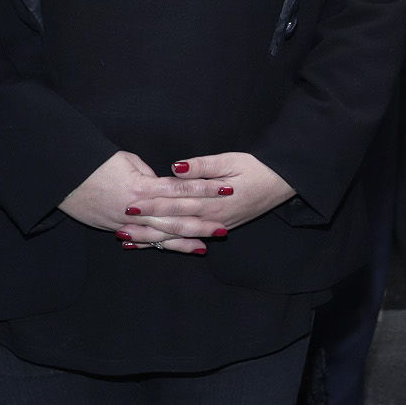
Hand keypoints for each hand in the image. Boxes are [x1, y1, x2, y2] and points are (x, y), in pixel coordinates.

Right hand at [58, 151, 232, 253]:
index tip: (225, 189)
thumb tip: (167, 183)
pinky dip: (160, 245)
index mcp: (142, 186)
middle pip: (175, 217)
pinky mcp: (113, 228)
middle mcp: (136, 208)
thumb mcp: (128, 161)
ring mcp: (124, 221)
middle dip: (201, 223)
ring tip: (207, 245)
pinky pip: (142, 239)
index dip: (205, 189)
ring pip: (161, 234)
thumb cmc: (95, 162)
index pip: (181, 188)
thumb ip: (151, 175)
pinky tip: (177, 249)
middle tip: (223, 228)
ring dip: (185, 240)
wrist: (61, 176)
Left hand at [127, 151, 296, 254]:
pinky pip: (192, 239)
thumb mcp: (231, 160)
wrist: (285, 182)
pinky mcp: (222, 228)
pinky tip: (156, 244)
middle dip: (146, 224)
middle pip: (173, 223)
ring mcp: (218, 225)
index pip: (175, 202)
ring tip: (130, 240)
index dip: (151, 203)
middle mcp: (213, 218)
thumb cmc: (259, 168)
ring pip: (180, 235)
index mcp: (212, 200)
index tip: (129, 202)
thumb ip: (202, 166)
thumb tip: (175, 167)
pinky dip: (172, 243)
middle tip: (119, 226)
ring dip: (154, 238)